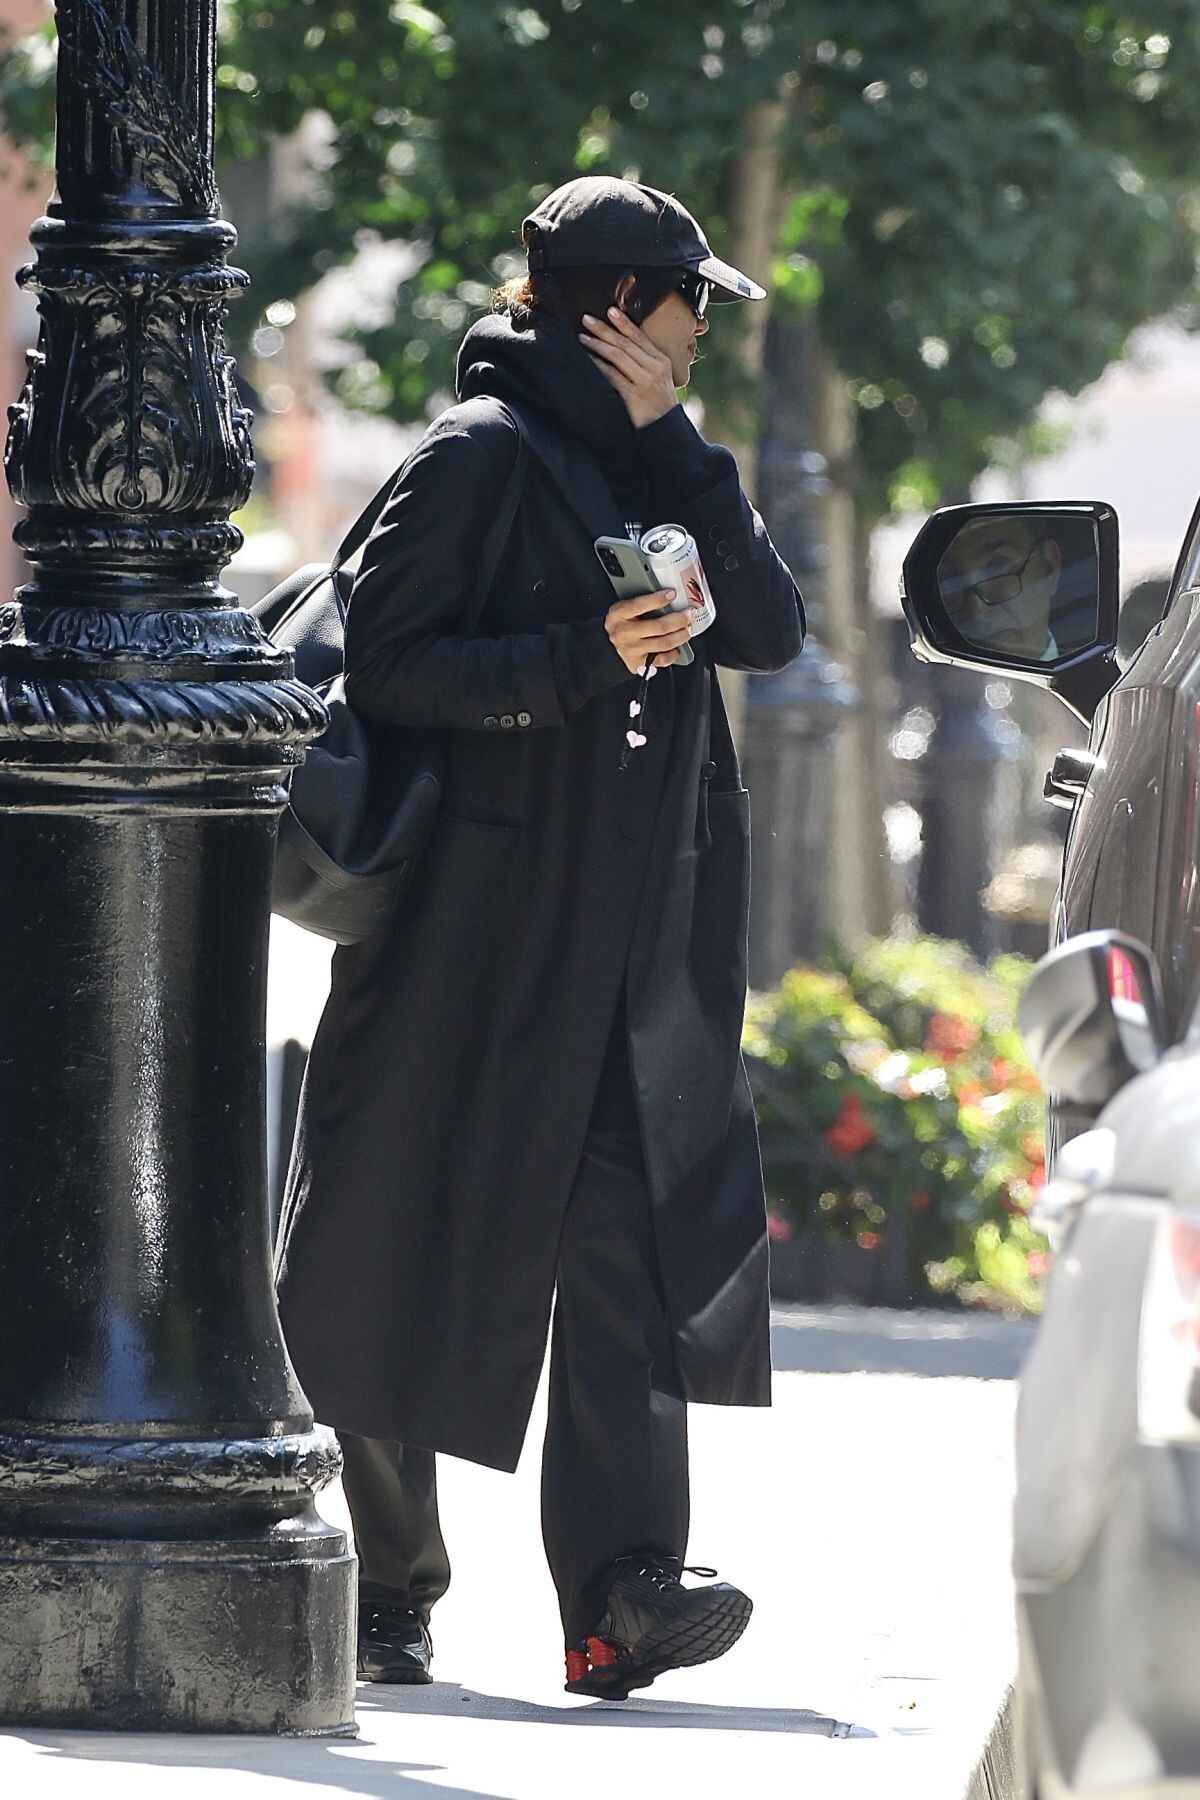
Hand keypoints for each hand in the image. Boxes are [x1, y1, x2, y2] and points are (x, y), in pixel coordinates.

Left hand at [580, 308, 678, 428]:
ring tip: (582, 337)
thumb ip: (646, 363)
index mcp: (662, 361)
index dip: (623, 322)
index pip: (639, 336)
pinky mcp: (633, 396)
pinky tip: (587, 358)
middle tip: (586, 319)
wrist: (666, 431)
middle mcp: (655, 368)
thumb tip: (624, 348)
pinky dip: (598, 365)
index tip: (610, 310)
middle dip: (603, 329)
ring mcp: (644, 381)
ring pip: (618, 356)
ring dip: (597, 344)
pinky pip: (612, 376)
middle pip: (625, 343)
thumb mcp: (660, 379)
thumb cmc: (659, 406)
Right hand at [604, 592, 690, 674]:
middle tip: (690, 614)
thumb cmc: (622, 623)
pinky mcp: (639, 663)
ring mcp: (632, 650)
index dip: (658, 599)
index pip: (639, 605)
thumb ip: (642, 603)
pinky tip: (676, 647)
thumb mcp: (624, 608)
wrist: (608, 645)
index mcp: (619, 615)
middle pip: (658, 627)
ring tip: (687, 629)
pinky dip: (673, 653)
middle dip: (680, 619)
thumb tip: (670, 596)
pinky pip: (661, 659)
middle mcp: (624, 633)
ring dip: (681, 636)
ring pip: (664, 643)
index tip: (672, 594)